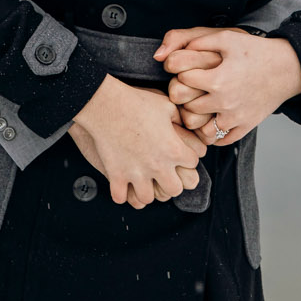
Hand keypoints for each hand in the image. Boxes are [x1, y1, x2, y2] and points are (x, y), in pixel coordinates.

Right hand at [68, 76, 207, 207]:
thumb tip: (184, 124)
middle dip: (171, 181)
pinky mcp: (117, 176)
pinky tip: (122, 183)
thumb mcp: (165, 105)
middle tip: (164, 172)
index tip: (179, 152)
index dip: (188, 157)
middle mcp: (158, 166)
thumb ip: (179, 118)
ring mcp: (137, 174)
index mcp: (173, 149)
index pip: (193, 163)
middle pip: (175, 189)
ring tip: (142, 180)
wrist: (106, 105)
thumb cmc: (136, 102)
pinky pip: (121, 197)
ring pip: (148, 198)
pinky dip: (121, 193)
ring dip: (146, 190)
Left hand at [155, 27, 300, 145]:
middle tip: (189, 89)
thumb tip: (166, 55)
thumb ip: (196, 42)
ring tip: (199, 105)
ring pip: (201, 129)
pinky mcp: (245, 127)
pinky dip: (212, 133)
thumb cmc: (256, 50)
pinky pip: (219, 140)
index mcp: (217, 79)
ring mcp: (235, 118)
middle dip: (186, 97)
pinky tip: (211, 118)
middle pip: (188, 107)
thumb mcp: (227, 37)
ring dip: (197, 119)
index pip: (182, 81)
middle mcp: (224, 102)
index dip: (179, 73)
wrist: (287, 68)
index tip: (184, 69)